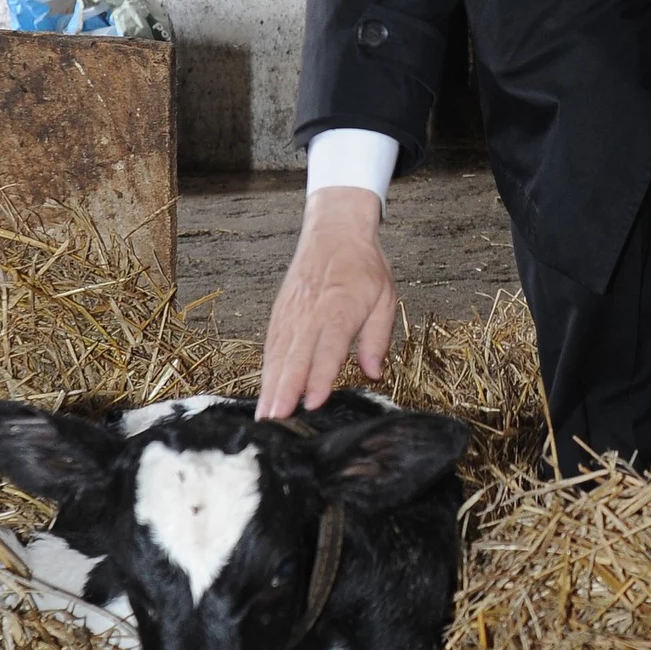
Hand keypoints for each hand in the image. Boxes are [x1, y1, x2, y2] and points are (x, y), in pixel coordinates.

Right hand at [257, 187, 397, 418]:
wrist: (334, 230)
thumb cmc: (363, 266)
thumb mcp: (385, 298)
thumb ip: (378, 338)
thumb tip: (375, 373)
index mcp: (340, 309)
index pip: (328, 350)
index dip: (319, 378)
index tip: (312, 403)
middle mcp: (311, 313)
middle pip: (296, 357)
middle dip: (285, 390)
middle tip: (276, 419)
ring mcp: (291, 313)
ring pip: (279, 355)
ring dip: (271, 386)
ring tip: (265, 415)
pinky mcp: (280, 313)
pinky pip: (272, 346)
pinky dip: (267, 370)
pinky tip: (265, 391)